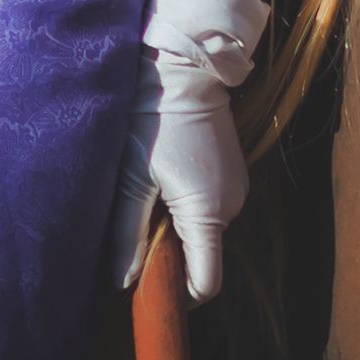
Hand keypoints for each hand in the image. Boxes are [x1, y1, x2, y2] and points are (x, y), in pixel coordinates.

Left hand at [104, 0, 270, 302]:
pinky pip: (209, 206)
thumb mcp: (131, 178)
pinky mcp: (232, 172)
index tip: (147, 290)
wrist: (182, 64)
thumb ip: (128, 233)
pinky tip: (161, 180)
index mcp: (208, 213)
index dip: (177, 295)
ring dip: (174, 228)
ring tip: (143, 199)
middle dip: (169, 257)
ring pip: (203, 230)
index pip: (205, 283)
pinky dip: (185, 207)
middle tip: (132, 236)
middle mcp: (232, 205)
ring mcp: (237, 188)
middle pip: (201, 256)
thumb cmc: (152, 118)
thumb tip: (123, 282)